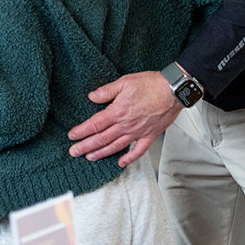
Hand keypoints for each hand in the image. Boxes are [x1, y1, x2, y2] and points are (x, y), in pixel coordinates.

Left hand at [67, 71, 182, 166]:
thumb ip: (106, 91)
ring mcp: (138, 132)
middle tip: (74, 152)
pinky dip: (129, 158)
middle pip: (102, 138)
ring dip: (102, 153)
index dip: (82, 131)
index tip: (72, 136)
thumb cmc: (150, 84)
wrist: (173, 90)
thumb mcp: (124, 82)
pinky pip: (138, 151)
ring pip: (116, 146)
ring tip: (90, 158)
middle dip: (86, 146)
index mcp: (117, 111)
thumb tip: (92, 97)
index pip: (95, 124)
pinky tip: (121, 163)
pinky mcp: (150, 135)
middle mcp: (126, 125)